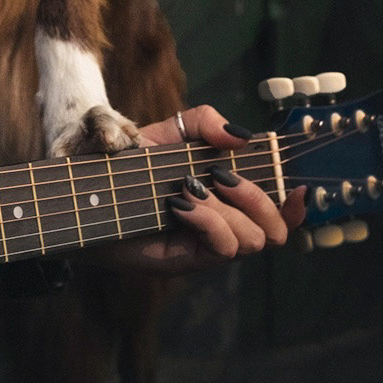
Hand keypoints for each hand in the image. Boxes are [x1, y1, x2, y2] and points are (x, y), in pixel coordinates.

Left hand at [86, 104, 304, 275]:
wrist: (86, 187)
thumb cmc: (130, 160)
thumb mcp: (171, 130)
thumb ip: (206, 122)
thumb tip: (242, 137)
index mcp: (227, 198)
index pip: (278, 213)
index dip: (295, 206)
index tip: (297, 187)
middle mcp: (223, 226)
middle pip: (275, 231)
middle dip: (258, 199)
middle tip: (221, 177)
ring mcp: (204, 247)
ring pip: (252, 241)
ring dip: (228, 209)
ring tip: (191, 188)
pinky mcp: (184, 260)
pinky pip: (222, 248)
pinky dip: (209, 220)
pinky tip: (181, 204)